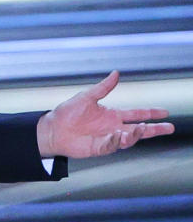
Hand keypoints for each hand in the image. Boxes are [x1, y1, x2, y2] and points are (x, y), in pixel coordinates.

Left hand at [37, 70, 174, 157]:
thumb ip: (103, 87)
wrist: (52, 129)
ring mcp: (107, 138)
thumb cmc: (67, 113)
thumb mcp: (86, 97)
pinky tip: (119, 135)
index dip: (150, 113)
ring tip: (140, 129)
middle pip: (139, 129)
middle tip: (169, 128)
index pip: (136, 114)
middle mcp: (113, 127)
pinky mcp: (98, 148)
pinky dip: (117, 141)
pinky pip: (112, 145)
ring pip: (128, 139)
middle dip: (154, 129)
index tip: (164, 112)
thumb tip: (116, 73)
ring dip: (135, 134)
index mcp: (112, 115)